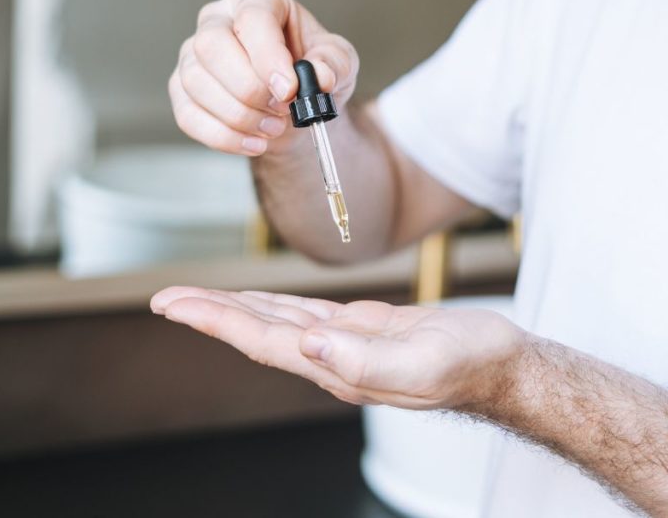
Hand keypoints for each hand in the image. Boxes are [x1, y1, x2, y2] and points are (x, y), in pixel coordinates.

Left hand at [150, 287, 525, 409]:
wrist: (501, 365)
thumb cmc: (472, 364)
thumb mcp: (423, 362)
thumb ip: (366, 358)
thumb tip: (310, 344)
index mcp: (339, 368)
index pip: (263, 341)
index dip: (217, 322)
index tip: (175, 306)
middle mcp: (333, 359)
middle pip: (258, 332)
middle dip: (211, 315)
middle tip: (166, 299)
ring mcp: (346, 345)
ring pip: (277, 322)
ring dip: (235, 308)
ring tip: (197, 300)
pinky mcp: (363, 330)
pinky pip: (306, 314)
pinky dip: (276, 303)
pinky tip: (261, 300)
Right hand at [169, 0, 358, 156]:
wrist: (295, 107)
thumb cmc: (312, 72)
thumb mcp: (339, 62)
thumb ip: (334, 64)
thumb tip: (319, 76)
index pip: (252, 18)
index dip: (268, 56)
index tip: (289, 89)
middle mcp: (216, 20)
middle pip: (211, 45)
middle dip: (249, 87)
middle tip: (283, 110)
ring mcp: (192, 55)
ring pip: (196, 83)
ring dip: (240, 116)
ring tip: (275, 127)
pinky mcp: (181, 91)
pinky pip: (188, 116)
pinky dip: (224, 137)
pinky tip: (254, 143)